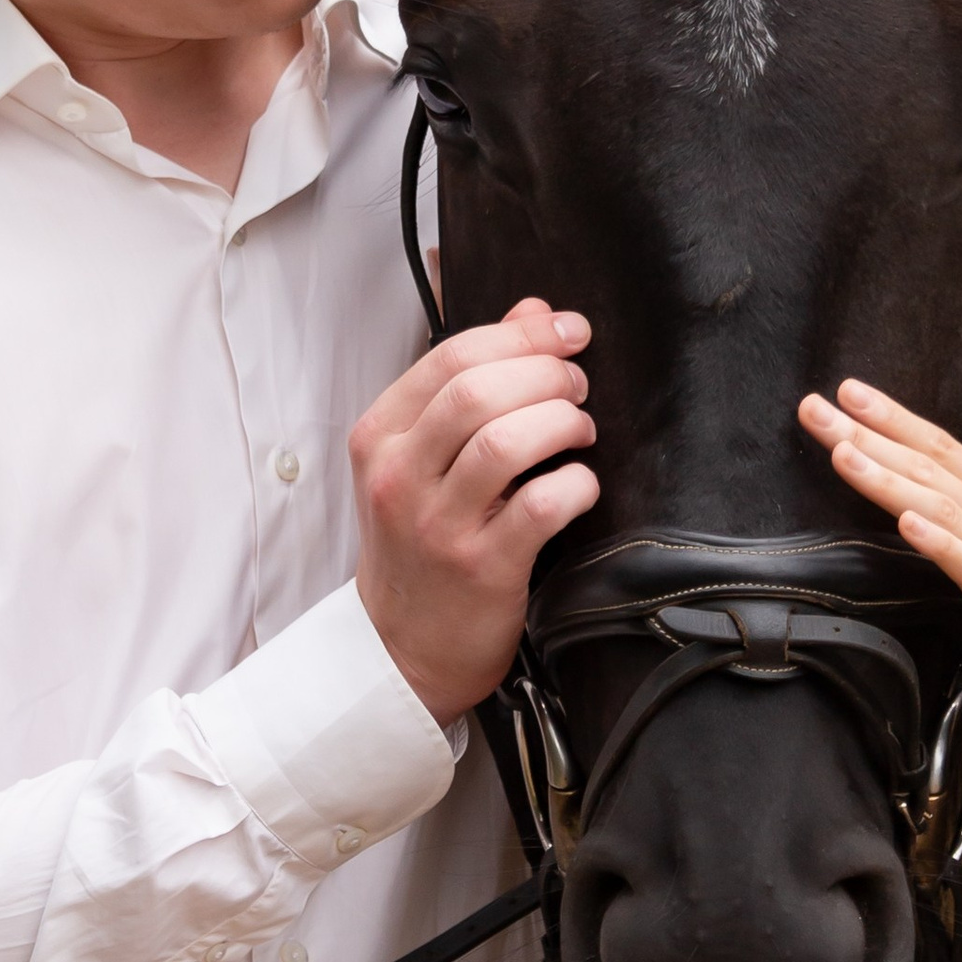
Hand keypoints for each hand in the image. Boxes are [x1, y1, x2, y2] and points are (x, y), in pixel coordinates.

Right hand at [353, 301, 597, 721]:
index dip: (522, 335)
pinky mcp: (480, 568)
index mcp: (379, 436)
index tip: (569, 332)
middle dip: (546, 375)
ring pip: (507, 441)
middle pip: (479, 391)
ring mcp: (436, 525)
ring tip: (580, 431)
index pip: (451, 357)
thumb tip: (533, 311)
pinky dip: (576, 485)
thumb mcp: (424, 458)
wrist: (402, 649)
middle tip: (578, 388)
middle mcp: (398, 476)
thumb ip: (471, 381)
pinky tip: (581, 487)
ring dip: (562, 423)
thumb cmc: (420, 544)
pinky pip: (541, 506)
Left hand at [798, 376, 961, 743]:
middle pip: (932, 467)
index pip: (944, 446)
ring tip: (844, 453)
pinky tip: (907, 523)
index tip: (847, 390)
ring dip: (889, 479)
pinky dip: (939, 541)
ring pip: (941, 508)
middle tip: (817, 409)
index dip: (896, 416)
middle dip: (871, 435)